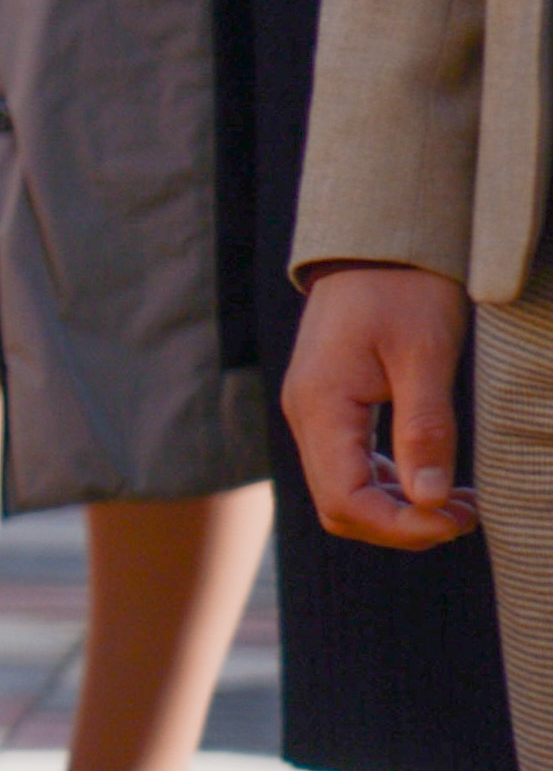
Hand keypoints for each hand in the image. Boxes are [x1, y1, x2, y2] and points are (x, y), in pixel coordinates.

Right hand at [288, 262, 479, 549]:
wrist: (375, 244)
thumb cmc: (404, 290)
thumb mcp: (426, 356)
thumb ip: (425, 430)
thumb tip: (431, 502)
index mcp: (321, 406)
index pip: (346, 500)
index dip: (402, 527)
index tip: (459, 520)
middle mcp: (305, 416)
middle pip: (338, 506)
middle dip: (402, 525)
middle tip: (466, 514)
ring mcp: (313, 412)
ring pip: (342, 492)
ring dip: (398, 509)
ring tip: (459, 500)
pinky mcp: (329, 407)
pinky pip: (348, 468)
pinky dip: (389, 486)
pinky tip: (431, 477)